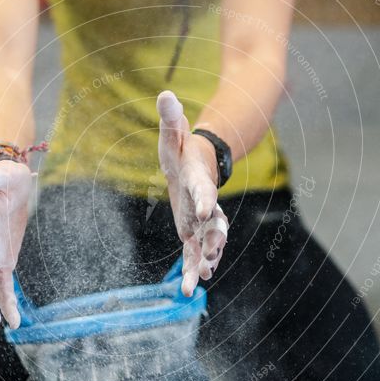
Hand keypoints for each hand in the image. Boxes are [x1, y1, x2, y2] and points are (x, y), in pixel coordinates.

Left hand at [157, 91, 228, 295]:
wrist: (193, 167)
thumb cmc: (181, 151)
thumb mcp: (172, 135)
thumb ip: (171, 118)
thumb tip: (165, 94)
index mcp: (199, 181)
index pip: (204, 191)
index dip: (205, 200)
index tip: (204, 212)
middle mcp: (205, 204)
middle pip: (214, 224)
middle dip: (213, 240)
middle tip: (212, 256)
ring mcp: (201, 222)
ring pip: (207, 244)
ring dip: (206, 260)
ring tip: (202, 279)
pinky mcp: (192, 233)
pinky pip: (193, 254)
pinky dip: (194, 268)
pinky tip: (193, 287)